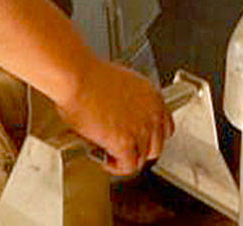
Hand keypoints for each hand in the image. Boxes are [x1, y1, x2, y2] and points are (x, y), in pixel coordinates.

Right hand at [56, 58, 172, 175]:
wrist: (77, 78)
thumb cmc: (89, 76)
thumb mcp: (122, 83)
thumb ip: (132, 102)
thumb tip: (125, 115)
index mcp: (152, 96)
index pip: (166, 127)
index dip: (151, 137)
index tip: (139, 140)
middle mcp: (151, 112)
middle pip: (156, 146)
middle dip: (138, 150)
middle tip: (122, 149)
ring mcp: (140, 128)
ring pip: (142, 158)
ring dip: (125, 159)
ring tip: (109, 153)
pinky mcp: (125, 142)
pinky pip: (128, 166)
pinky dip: (115, 166)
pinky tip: (104, 159)